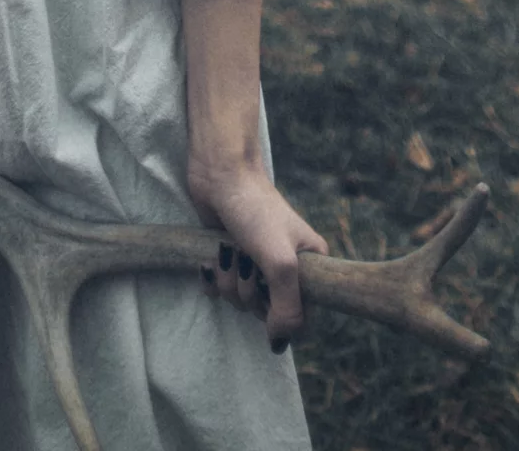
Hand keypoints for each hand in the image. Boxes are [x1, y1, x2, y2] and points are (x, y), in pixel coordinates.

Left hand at [191, 163, 328, 350]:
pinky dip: (210, 279)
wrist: (220, 172)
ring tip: (228, 250)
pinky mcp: (227, 257)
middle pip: (265, 311)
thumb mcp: (280, 262)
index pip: (302, 316)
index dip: (281, 314)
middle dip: (247, 291)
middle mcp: (283, 267)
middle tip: (246, 261)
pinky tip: (209, 259)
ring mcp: (254, 262)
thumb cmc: (256, 210)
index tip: (269, 290)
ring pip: (239, 300)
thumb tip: (279, 345)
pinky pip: (218, 291)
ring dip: (227, 281)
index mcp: (309, 266)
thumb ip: (287, 308)